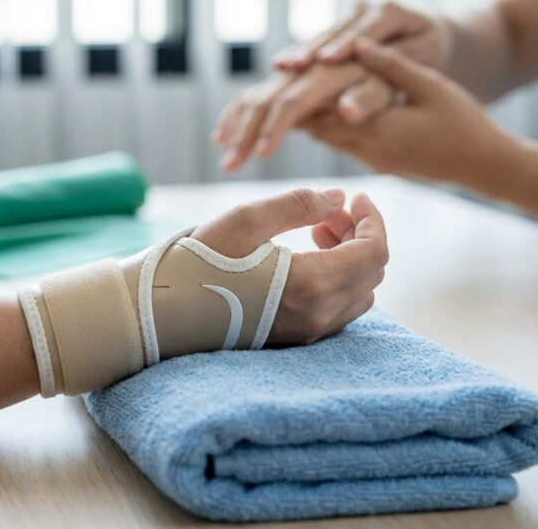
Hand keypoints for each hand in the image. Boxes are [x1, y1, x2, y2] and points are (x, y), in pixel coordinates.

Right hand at [190, 188, 387, 345]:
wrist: (163, 313)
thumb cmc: (198, 262)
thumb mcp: (246, 220)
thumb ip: (299, 205)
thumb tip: (338, 199)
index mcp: (311, 284)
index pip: (374, 252)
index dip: (374, 219)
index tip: (356, 197)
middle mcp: (316, 316)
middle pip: (371, 273)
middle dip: (360, 235)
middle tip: (329, 212)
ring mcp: (307, 333)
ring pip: (359, 294)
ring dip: (351, 259)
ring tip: (318, 233)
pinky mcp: (294, 340)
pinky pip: (339, 311)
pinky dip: (338, 281)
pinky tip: (307, 260)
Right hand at [211, 63, 393, 171]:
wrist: (395, 51)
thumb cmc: (400, 78)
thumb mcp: (393, 87)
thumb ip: (370, 99)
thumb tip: (346, 111)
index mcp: (330, 70)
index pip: (294, 100)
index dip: (275, 126)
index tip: (260, 155)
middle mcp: (305, 66)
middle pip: (265, 98)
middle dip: (245, 133)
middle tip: (229, 166)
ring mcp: (293, 72)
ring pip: (255, 96)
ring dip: (236, 128)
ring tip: (225, 160)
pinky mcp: (288, 79)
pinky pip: (254, 95)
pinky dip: (236, 116)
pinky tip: (221, 137)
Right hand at [273, 0, 451, 72]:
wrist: (427, 36)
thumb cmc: (429, 53)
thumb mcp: (422, 62)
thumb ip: (393, 70)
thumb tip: (360, 98)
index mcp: (390, 11)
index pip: (366, 30)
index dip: (345, 44)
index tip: (325, 61)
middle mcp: (363, 9)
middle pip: (335, 32)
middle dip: (312, 50)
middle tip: (292, 66)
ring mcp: (346, 18)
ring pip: (319, 38)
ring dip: (298, 54)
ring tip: (280, 68)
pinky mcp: (335, 32)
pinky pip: (313, 46)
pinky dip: (296, 58)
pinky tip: (278, 69)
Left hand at [300, 41, 515, 184]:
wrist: (486, 166)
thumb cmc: (465, 124)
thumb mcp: (431, 87)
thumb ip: (392, 67)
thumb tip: (358, 44)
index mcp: (379, 131)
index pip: (324, 113)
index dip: (298, 97)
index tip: (279, 79)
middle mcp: (368, 151)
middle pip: (317, 129)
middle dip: (292, 111)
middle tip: (268, 91)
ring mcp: (372, 161)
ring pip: (326, 138)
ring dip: (306, 120)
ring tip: (282, 100)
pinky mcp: (379, 163)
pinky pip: (342, 143)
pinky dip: (326, 126)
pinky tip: (315, 112)